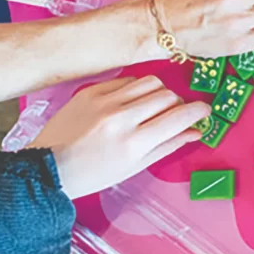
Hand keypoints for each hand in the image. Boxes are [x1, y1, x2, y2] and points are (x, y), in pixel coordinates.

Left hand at [33, 77, 209, 198]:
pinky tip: (130, 102)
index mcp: (135, 143)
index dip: (199, 111)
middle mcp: (121, 119)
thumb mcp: (136, 166)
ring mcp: (104, 102)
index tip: (204, 110)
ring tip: (152, 106)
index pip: (180, 116)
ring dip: (159, 93)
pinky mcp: (91, 91)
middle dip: (178, 104)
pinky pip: (127, 80)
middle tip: (173, 114)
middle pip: (168, 96)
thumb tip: (196, 132)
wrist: (48, 168)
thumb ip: (169, 145)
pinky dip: (136, 89)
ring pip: (151, 82)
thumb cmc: (95, 174)